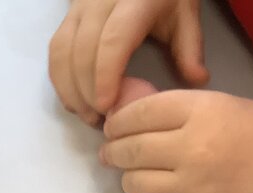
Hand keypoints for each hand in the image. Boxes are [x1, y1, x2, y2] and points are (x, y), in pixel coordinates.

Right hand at [48, 0, 208, 126]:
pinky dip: (60, 77)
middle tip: (100, 121)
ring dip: (69, 87)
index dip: (105, 76)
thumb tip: (197, 80)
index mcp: (134, 1)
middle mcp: (100, 1)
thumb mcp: (185, 14)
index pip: (112, 41)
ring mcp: (79, 6)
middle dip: (86, 90)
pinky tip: (74, 99)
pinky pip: (55, 48)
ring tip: (86, 115)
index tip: (107, 106)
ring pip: (62, 49)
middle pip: (82, 49)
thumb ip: (190, 48)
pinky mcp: (67, 14)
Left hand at [100, 90, 252, 192]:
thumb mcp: (218, 104)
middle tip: (112, 152)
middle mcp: (191, 150)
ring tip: (137, 175)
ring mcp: (192, 188)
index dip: (118, 121)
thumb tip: (127, 118)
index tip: (113, 127)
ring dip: (129, 178)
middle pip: (130, 150)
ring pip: (134, 184)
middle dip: (114, 150)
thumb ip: (175, 109)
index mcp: (199, 113)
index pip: (138, 114)